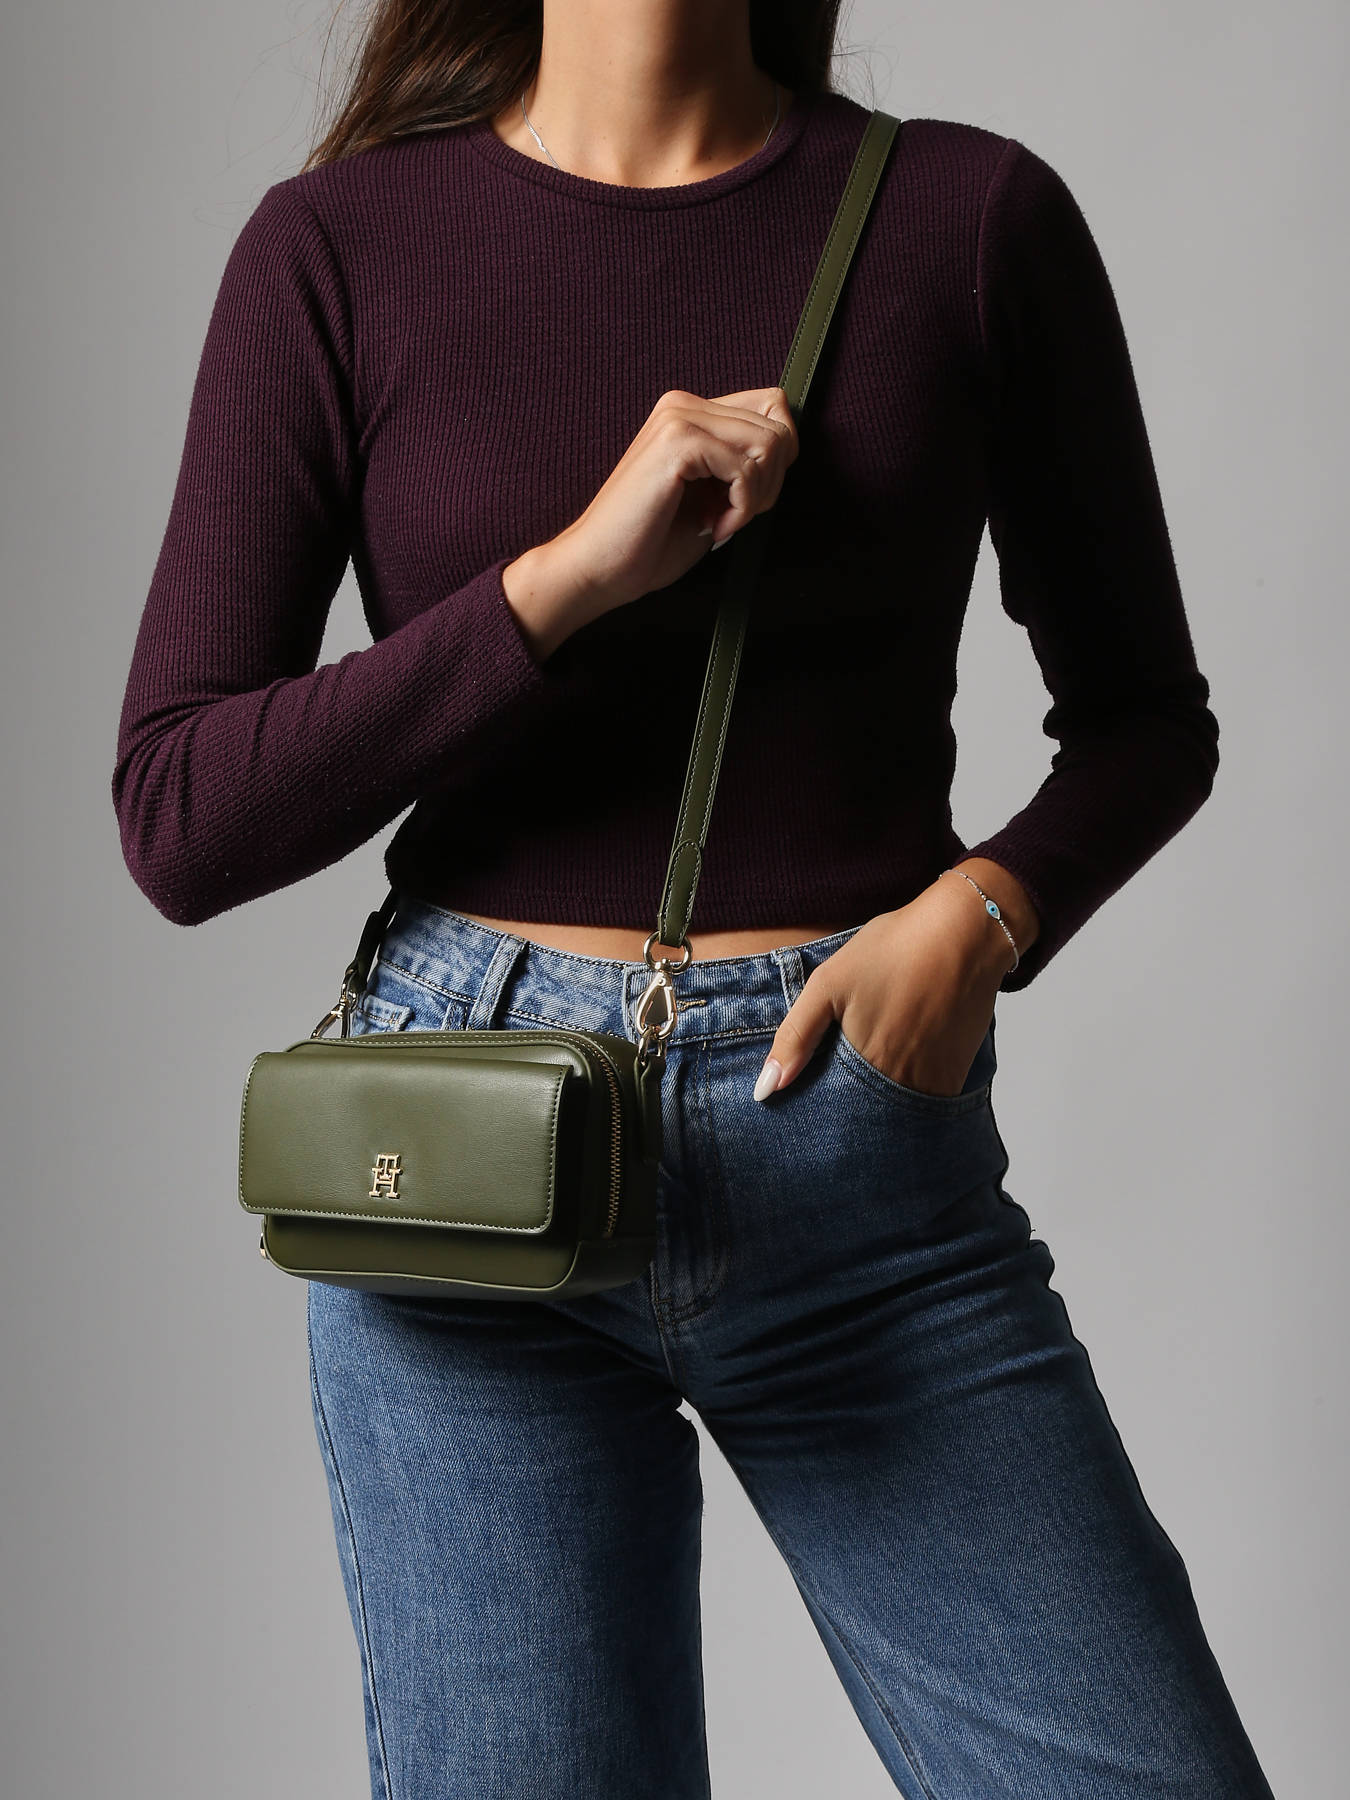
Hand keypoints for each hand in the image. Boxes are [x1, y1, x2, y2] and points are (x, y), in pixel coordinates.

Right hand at [551, 384, 799, 619]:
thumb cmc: (650, 542)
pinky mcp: (677, 443)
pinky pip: (746, 467)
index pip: (772, 407)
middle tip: (735, 515)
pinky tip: (713, 526)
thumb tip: (786, 449)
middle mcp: (682, 405)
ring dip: (757, 496)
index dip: (777, 459)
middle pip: (778, 423)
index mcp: (689, 413)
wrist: (600, 568)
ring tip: (721, 521)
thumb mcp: (711, 495)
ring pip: (770, 443)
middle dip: (771, 482)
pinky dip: (741, 507)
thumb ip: (741, 465)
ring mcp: (678, 418)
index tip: (747, 498)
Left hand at [753, 875, 1015, 1100]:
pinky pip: (928, 1099)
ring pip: (898, 1111)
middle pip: (868, 1116)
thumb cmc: (894, 949)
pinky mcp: (958, 1072)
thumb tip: (766, 1089)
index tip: (811, 1105)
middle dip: (852, 1109)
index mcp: (866, 1068)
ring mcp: (934, 1081)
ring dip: (882, 1103)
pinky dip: (912, 1090)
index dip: (822, 1110)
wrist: (966, 931)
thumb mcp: (829, 983)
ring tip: (874, 1063)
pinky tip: (904, 1056)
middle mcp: (903, 1085)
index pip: (834, 1112)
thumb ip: (796, 1037)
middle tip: (847, 1076)